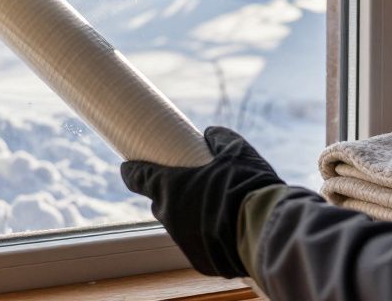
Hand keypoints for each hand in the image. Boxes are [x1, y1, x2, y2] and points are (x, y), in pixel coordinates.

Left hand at [120, 126, 284, 277]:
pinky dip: (202, 236)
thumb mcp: (236, 152)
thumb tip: (211, 132)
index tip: (127, 167)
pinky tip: (221, 230)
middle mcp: (169, 214)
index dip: (131, 172)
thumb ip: (221, 138)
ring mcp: (181, 239)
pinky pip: (195, 244)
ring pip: (177, 224)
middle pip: (159, 202)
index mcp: (170, 186)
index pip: (137, 177)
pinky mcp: (197, 259)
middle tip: (187, 186)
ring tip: (212, 208)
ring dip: (187, 216)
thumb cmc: (245, 186)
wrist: (264, 230)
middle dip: (168, 194)